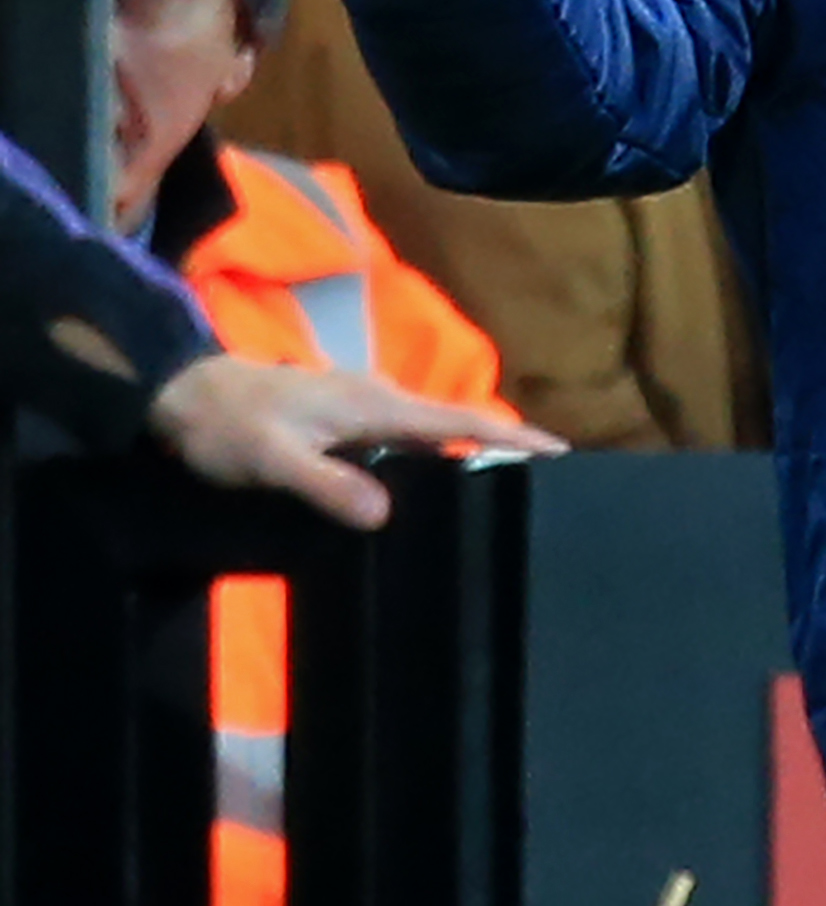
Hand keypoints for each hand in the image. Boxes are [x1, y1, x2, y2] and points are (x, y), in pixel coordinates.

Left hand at [146, 354, 565, 531]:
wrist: (186, 393)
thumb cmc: (230, 427)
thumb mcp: (273, 460)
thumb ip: (328, 484)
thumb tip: (386, 513)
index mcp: (375, 406)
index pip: (459, 422)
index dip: (512, 435)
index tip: (560, 449)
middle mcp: (382, 399)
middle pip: (458, 423)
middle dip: (507, 443)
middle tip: (547, 479)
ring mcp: (367, 404)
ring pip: (434, 429)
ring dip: (473, 449)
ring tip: (508, 483)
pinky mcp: (351, 414)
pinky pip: (410, 434)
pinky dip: (438, 452)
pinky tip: (439, 478)